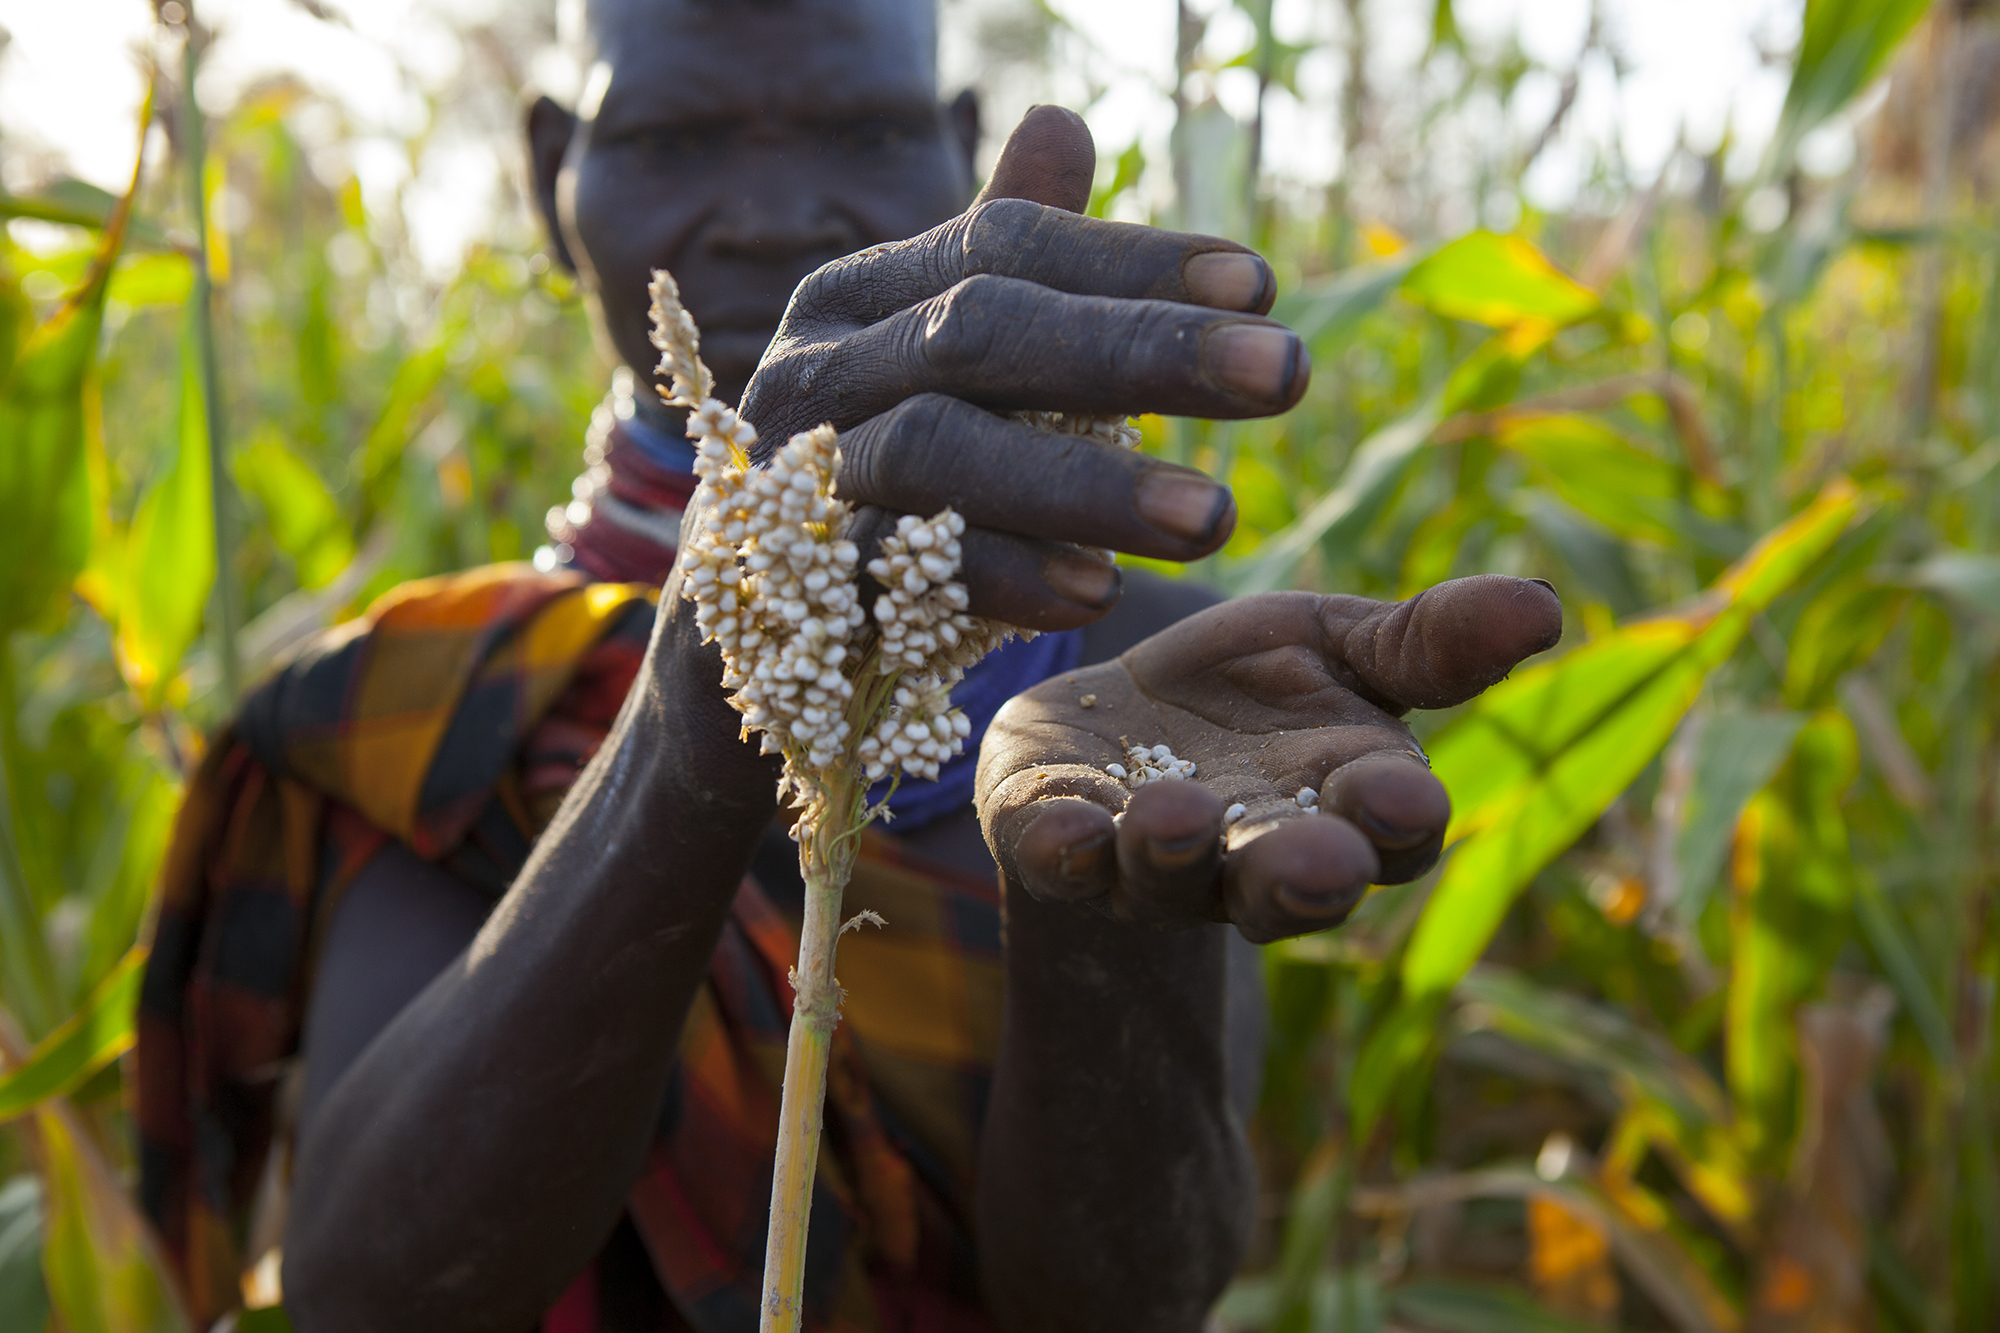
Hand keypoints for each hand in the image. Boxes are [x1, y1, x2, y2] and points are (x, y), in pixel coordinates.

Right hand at [737, 107, 1309, 631]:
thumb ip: (1007, 266)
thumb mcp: (951, 371)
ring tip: (1217, 516)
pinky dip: (1001, 578)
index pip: (1004, 245)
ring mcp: (794, 474)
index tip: (1264, 286)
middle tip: (1287, 374)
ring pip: (939, 450)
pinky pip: (896, 573)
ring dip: (1085, 482)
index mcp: (864, 296)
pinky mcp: (789, 586)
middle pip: (980, 331)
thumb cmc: (890, 488)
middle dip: (1140, 351)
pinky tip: (1097, 592)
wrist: (764, 641)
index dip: (1134, 260)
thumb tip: (1066, 120)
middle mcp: (818, 365)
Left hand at [975, 577, 1562, 942]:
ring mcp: (1148, 866)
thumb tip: (1544, 607)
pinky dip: (1063, 851)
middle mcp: (1250, 857)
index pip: (1385, 829)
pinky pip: (1058, 863)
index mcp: (1340, 804)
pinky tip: (1065, 831)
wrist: (1112, 713)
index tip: (1406, 799)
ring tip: (1175, 820)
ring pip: (1168, 883)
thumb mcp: (1338, 641)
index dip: (1394, 820)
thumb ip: (1427, 642)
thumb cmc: (1249, 684)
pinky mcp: (1054, 844)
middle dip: (1301, 877)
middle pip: (1285, 887)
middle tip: (1321, 867)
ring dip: (1175, 858)